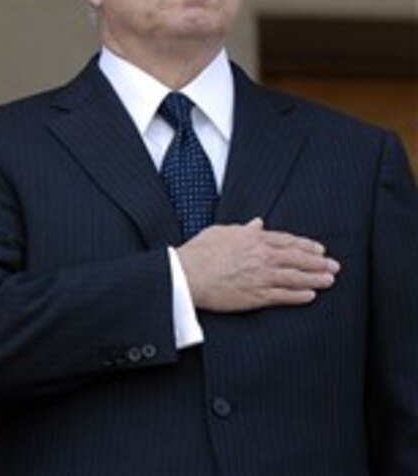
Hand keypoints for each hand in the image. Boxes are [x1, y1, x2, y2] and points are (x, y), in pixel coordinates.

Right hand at [177, 217, 339, 312]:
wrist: (186, 275)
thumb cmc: (198, 252)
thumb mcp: (220, 232)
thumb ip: (242, 229)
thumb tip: (257, 223)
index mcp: (253, 238)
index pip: (287, 241)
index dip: (306, 245)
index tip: (319, 249)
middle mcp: (261, 256)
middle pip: (298, 258)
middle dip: (318, 262)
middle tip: (334, 266)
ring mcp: (261, 276)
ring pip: (296, 277)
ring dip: (315, 278)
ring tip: (329, 280)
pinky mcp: (256, 295)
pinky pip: (284, 296)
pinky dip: (299, 295)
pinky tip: (310, 295)